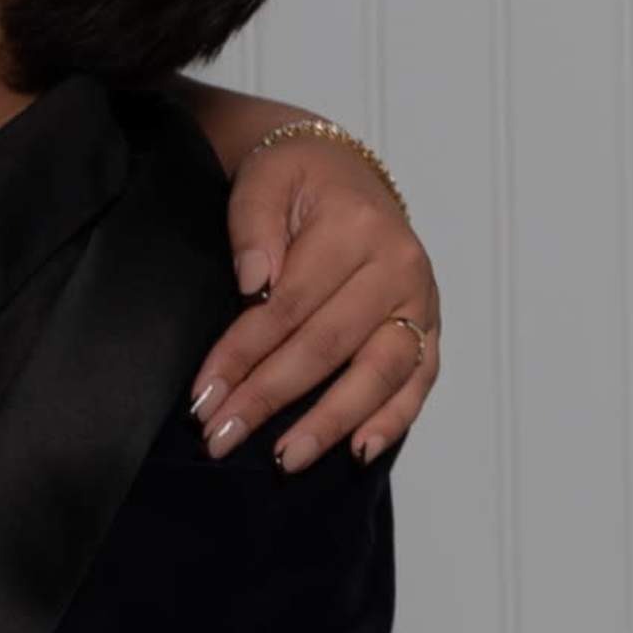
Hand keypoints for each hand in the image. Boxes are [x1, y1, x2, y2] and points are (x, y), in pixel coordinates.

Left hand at [195, 132, 441, 471]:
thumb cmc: (299, 181)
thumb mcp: (264, 180)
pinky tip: (360, 451)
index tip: (203, 396)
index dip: (242, 355)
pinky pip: (419, 380)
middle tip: (223, 438)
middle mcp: (397, 267)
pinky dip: (393, 418)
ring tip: (286, 459)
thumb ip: (253, 226)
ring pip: (378, 372)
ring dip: (330, 422)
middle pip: (328, 346)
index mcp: (355, 228)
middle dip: (271, 398)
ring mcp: (420, 301)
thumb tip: (252, 282)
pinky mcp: (429, 327)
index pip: (288, 306)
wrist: (346, 173)